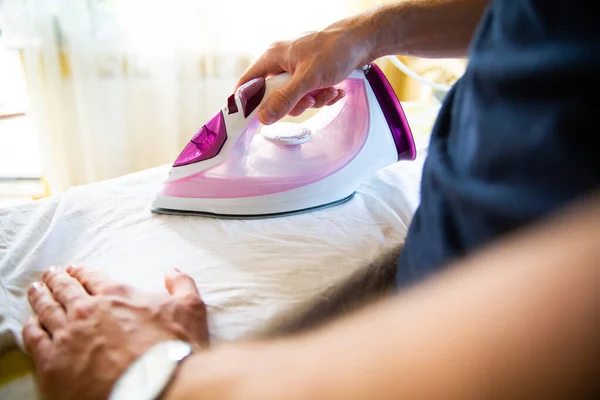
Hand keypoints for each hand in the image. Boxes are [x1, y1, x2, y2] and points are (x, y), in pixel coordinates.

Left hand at [22, 265, 207, 399]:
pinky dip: (31, 326)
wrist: (156, 386)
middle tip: (52, 274)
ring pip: (46, 309)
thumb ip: (182, 285)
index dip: (82, 272)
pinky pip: (34, 338)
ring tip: (35, 290)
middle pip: (65, 289)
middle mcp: (88, 310)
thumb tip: (173, 271)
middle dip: (57, 279)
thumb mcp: (190, 310)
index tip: (76, 270)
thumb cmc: (173, 349)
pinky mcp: (54, 362)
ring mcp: (69, 335)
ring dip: (40, 296)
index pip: (92, 277)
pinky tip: (31, 323)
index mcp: (117, 295)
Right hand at [236, 19, 371, 124]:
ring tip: (328, 90)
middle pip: (275, 95)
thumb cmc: (335, 50)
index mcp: (273, 56)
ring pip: (295, 98)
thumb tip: (263, 117)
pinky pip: (310, 94)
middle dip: (295, 102)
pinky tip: (335, 90)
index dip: (246, 101)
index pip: (248, 82)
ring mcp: (298, 69)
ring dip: (314, 100)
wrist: (363, 41)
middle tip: (309, 100)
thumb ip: (285, 99)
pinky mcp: (312, 75)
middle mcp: (282, 62)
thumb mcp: (308, 78)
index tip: (252, 119)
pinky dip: (323, 96)